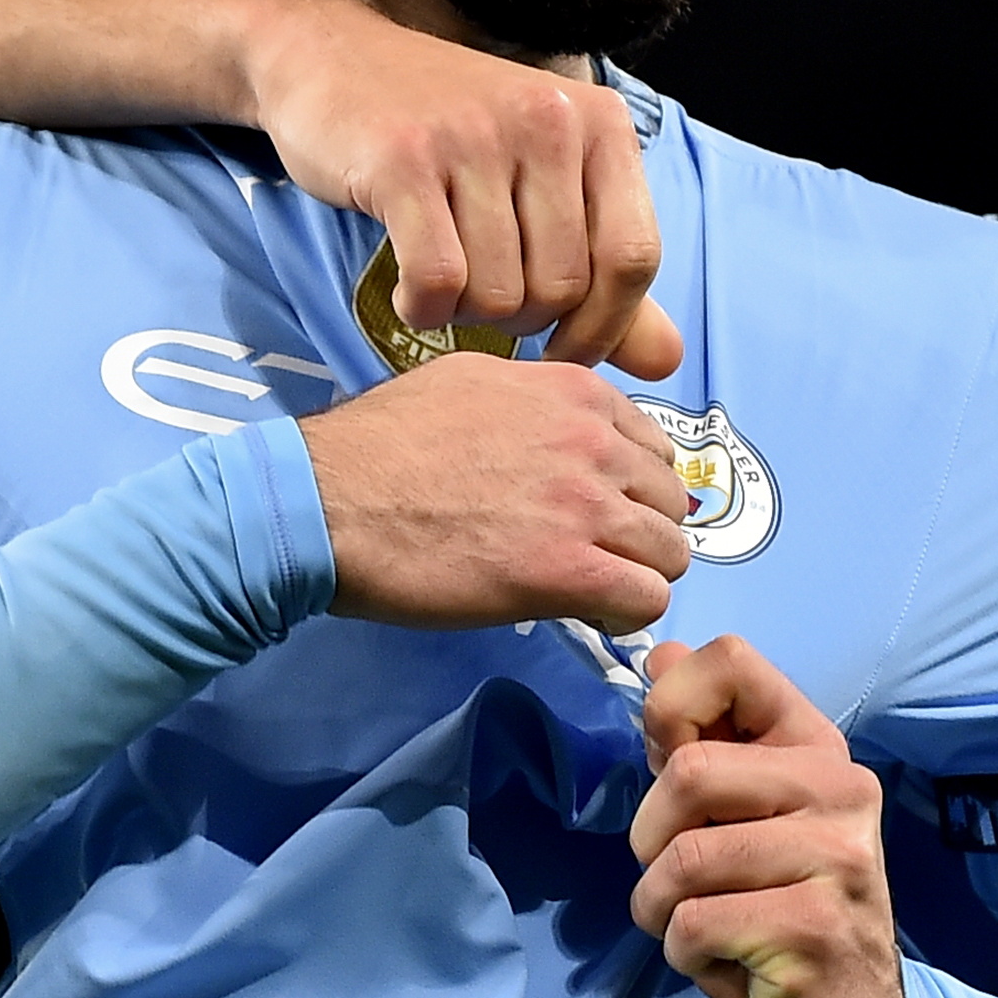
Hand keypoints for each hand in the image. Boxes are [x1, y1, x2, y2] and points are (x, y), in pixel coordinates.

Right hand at [240, 0, 685, 377]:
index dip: (605, 326)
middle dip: (522, 321)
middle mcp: (547, 120)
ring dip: (468, 316)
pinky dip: (424, 309)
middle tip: (485, 299)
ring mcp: (475, 136)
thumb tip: (666, 363)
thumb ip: (605, 275)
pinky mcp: (403, 158)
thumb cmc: (449, 132)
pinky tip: (412, 291)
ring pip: (499, 293)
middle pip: (565, 286)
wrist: (332, 56)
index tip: (563, 350)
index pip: (636, 258)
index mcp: (600, 124)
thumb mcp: (541, 185)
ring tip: (447, 281)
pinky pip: (438, 280)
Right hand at [305, 355, 691, 633]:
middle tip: (597, 557)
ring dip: (637, 576)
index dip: (632, 488)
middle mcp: (593, 440)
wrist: (328, 501)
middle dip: (640, 533)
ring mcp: (586, 505)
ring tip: (591, 589)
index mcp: (574, 392)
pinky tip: (588, 612)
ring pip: (669, 554)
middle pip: (670, 501)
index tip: (602, 512)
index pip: (654, 447)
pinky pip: (647, 600)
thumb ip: (533, 403)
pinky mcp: (569, 569)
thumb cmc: (378, 445)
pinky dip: (626, 613)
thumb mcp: (469, 383)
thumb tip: (556, 429)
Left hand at [628, 638, 905, 997]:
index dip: (671, 708)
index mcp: (819, 749)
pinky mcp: (814, 930)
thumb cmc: (781, 910)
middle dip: (651, 839)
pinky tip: (728, 962)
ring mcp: (836, 860)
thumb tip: (661, 656)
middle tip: (678, 880)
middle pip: (689, 774)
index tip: (670, 766)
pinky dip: (684, 954)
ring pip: (683, 860)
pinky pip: (694, 926)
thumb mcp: (742, 817)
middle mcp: (840, 791)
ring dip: (661, 909)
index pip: (733, 662)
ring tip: (701, 928)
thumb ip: (702, 740)